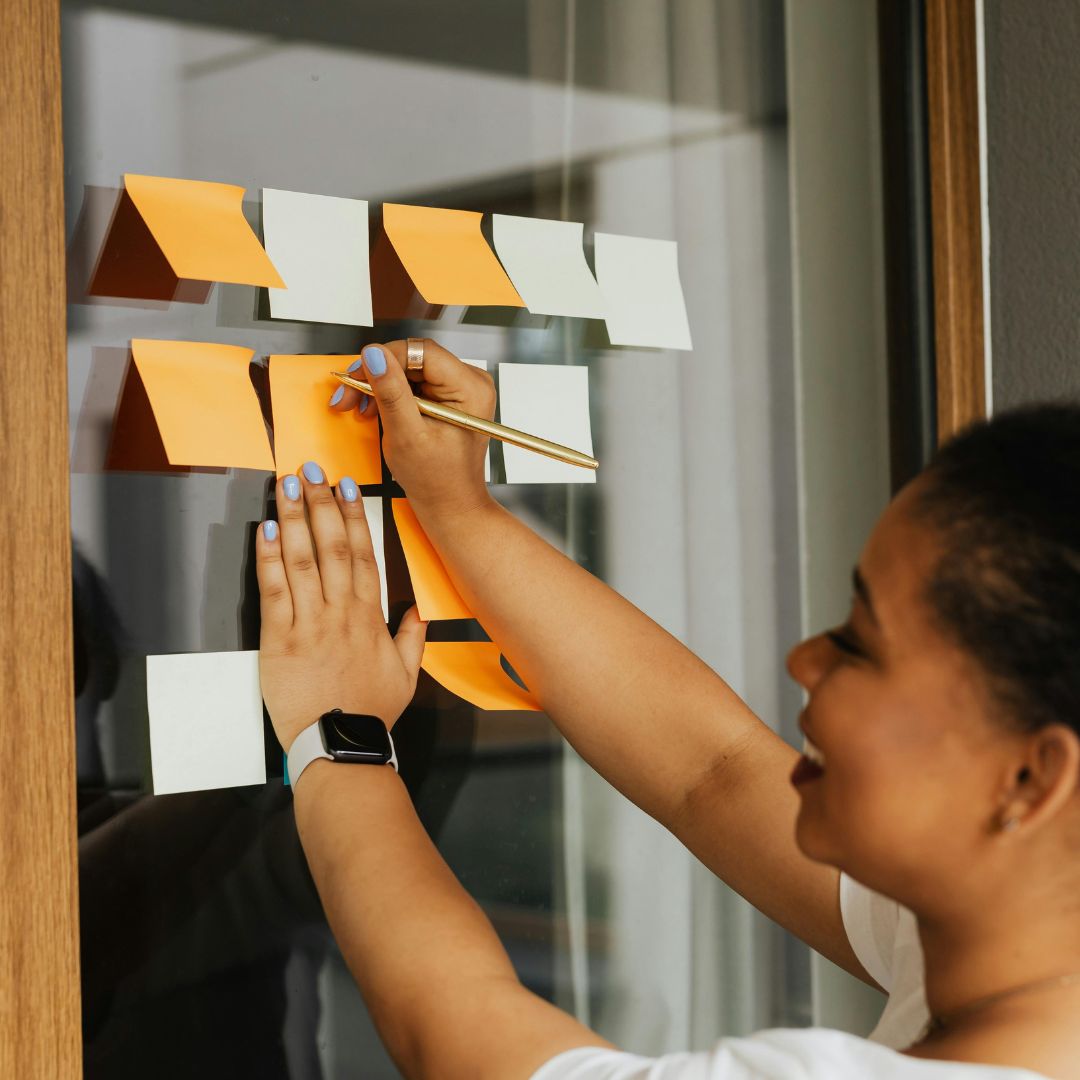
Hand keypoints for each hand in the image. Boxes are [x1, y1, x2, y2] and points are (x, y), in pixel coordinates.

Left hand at [255, 463, 427, 751]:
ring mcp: (310, 623)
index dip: (354, 516)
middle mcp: (341, 612)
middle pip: (331, 545)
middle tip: (311, 470)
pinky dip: (270, 558)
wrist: (340, 745)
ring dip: (294, 518)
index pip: (362, 554)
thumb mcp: (407, 675)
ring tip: (287, 485)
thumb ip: (413, 638)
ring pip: (302, 559)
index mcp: (369, 616)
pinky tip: (267, 530)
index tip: (347, 487)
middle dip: (321, 503)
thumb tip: (419, 611)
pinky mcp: (279, 640)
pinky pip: (274, 590)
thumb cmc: (370, 712)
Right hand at [331, 339, 495, 516]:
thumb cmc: (436, 481)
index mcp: (471, 389)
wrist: (450, 504)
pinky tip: (373, 410)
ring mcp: (460, 389)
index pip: (420, 351)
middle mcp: (470, 383)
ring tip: (357, 407)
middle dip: (376, 377)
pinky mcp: (447, 397)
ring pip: (408, 371)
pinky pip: (412, 383)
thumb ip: (390, 392)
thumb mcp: (407, 435)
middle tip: (347, 395)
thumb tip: (374, 354)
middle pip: (412, 360)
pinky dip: (389, 395)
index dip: (383, 359)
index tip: (356, 374)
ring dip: (378, 387)